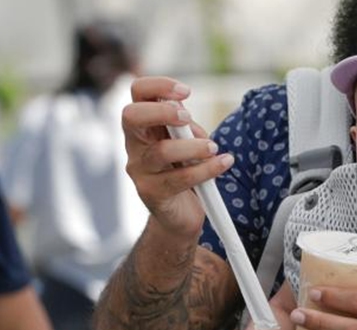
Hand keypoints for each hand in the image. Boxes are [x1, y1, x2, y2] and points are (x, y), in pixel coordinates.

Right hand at [123, 76, 231, 240]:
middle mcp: (135, 145)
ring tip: (213, 148)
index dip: (158, 86)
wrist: (180, 216)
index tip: (186, 92)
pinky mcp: (151, 193)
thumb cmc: (185, 172)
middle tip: (187, 118)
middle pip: (131, 116)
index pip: (137, 93)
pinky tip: (224, 163)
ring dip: (193, 147)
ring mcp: (140, 170)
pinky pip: (179, 179)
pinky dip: (207, 169)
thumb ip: (186, 128)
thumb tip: (186, 118)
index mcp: (144, 126)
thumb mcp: (188, 143)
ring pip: (161, 151)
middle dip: (162, 111)